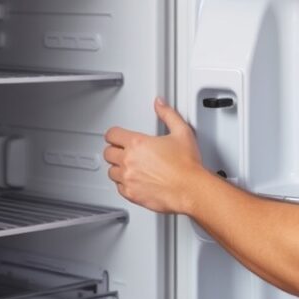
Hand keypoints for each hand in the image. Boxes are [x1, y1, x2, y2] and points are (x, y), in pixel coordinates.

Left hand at [103, 97, 204, 213]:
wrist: (190, 189)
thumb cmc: (187, 165)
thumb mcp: (181, 132)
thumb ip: (168, 114)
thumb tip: (160, 104)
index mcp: (137, 144)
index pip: (112, 134)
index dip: (113, 134)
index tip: (116, 136)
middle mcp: (129, 161)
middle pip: (108, 153)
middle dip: (114, 150)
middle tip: (122, 150)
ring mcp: (128, 179)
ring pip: (111, 172)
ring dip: (117, 167)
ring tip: (126, 166)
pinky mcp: (132, 194)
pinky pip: (118, 188)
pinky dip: (123, 184)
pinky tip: (131, 180)